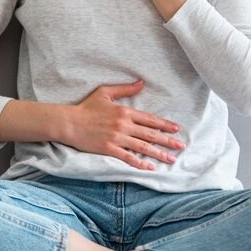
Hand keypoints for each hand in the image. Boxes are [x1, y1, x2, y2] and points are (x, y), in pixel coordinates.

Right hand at [62, 80, 186, 170]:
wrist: (69, 122)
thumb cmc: (86, 107)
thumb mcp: (105, 92)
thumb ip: (125, 89)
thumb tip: (141, 83)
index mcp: (124, 111)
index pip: (149, 119)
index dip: (164, 124)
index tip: (176, 129)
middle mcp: (124, 125)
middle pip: (150, 134)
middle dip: (167, 140)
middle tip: (181, 146)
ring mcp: (117, 138)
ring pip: (143, 147)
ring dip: (159, 154)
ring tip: (171, 159)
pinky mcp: (109, 149)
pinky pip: (128, 158)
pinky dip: (140, 163)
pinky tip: (150, 167)